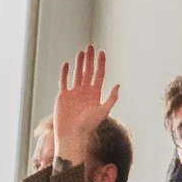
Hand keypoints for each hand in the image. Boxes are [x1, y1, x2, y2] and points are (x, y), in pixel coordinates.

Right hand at [53, 46, 119, 166]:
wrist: (72, 134)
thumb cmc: (88, 125)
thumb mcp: (103, 111)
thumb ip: (111, 98)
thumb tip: (118, 85)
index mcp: (95, 94)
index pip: (99, 75)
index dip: (100, 64)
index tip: (102, 53)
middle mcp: (85, 92)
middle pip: (88, 71)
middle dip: (90, 59)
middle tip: (91, 47)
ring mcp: (74, 93)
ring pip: (77, 74)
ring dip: (79, 63)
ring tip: (81, 52)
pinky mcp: (63, 96)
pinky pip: (64, 82)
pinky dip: (65, 73)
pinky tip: (67, 64)